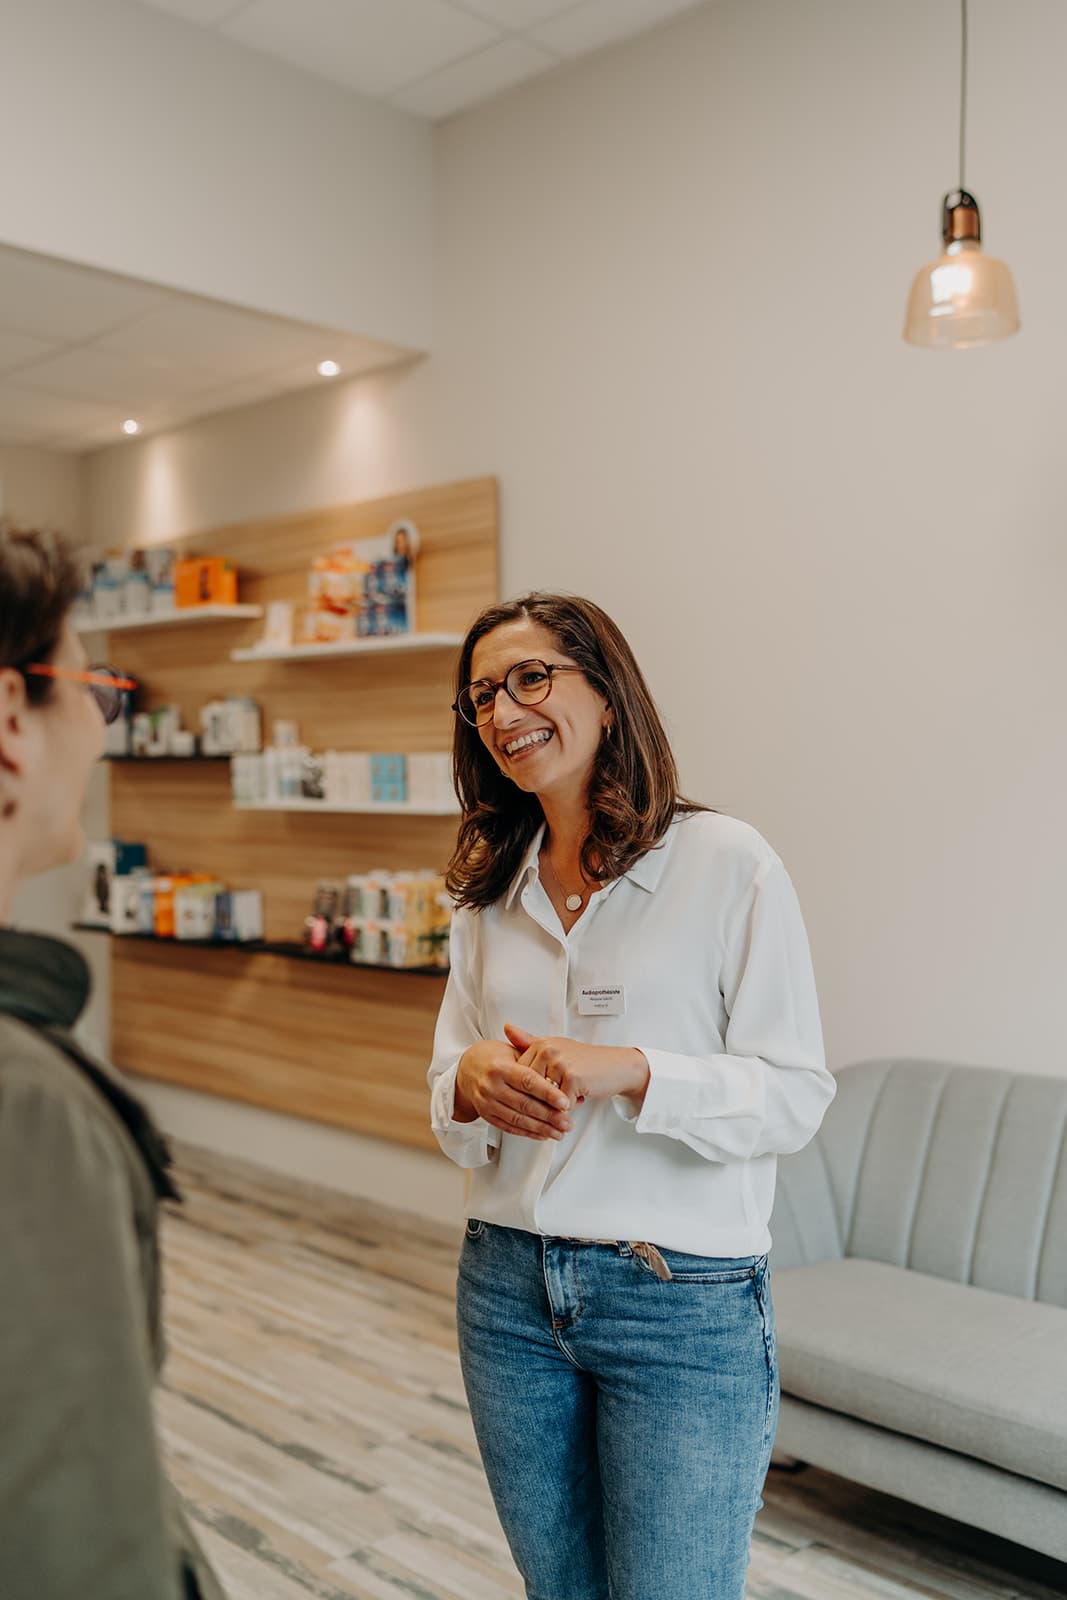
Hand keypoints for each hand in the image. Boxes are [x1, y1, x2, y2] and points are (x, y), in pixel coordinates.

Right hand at [454, 1038, 573, 1139]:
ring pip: (517, 1119)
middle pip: (524, 1104)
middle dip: (549, 1116)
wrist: (467, 1068)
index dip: (547, 1093)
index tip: (565, 1102)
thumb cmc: (496, 1057)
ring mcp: (486, 1102)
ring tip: (559, 1133)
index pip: (527, 1081)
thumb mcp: (512, 1051)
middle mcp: (490, 1086)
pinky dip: (527, 1133)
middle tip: (567, 1122)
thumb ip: (534, 1063)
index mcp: (499, 1067)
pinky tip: (543, 1135)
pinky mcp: (485, 1115)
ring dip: (541, 1128)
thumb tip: (562, 1078)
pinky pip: (509, 1127)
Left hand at [503, 1024, 649, 1109]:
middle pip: (530, 1088)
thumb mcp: (554, 1048)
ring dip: (559, 1101)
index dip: (532, 1088)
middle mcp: (548, 1050)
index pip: (520, 1077)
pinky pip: (561, 1104)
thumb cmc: (585, 1061)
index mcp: (540, 1044)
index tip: (545, 1086)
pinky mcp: (572, 1077)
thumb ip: (527, 1042)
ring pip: (545, 1098)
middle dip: (545, 1097)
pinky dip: (572, 1105)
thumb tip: (506, 1027)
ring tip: (572, 1089)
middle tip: (564, 1087)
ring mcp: (559, 1062)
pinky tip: (582, 1093)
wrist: (617, 1066)